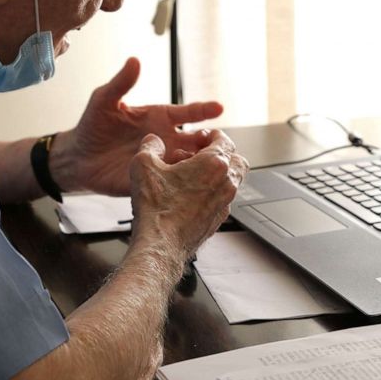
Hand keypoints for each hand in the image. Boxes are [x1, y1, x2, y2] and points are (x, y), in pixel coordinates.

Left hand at [52, 57, 224, 195]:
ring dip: (200, 163)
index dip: (204, 110)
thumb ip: (121, 82)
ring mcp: (162, 161)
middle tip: (221, 142)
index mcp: (159, 118)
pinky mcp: (153, 180)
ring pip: (191, 163)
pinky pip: (173, 183)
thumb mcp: (104, 100)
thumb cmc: (93, 125)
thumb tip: (134, 60)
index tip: (219, 107)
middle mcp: (166, 139)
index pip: (188, 114)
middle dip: (213, 141)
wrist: (78, 157)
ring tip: (206, 163)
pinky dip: (182, 182)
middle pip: (198, 141)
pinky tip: (185, 182)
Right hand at [128, 130, 248, 257]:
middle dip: (222, 154)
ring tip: (192, 175)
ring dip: (217, 174)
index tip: (202, 137)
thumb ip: (150, 146)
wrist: (161, 243)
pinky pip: (222, 199)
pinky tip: (189, 195)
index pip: (225, 140)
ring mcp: (224, 203)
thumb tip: (153, 141)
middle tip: (202, 154)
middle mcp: (225, 183)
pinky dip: (212, 193)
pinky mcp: (218, 219)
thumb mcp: (143, 166)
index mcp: (214, 164)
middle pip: (237, 160)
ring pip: (232, 181)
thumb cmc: (157, 209)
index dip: (212, 135)